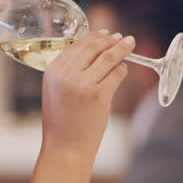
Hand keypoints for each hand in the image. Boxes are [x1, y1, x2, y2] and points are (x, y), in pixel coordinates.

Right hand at [41, 30, 135, 158]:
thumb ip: (70, 72)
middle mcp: (66, 75)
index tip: (106, 34)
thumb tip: (95, 53)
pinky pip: (116, 74)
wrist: (65, 148)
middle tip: (122, 38)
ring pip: (108, 58)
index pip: (76, 45)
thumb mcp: (57, 91)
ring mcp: (83, 84)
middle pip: (93, 47)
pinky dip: (123, 70)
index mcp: (53, 71)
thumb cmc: (63, 122)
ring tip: (130, 45)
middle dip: (111, 40)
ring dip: (121, 50)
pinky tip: (124, 69)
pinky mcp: (99, 95)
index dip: (94, 37)